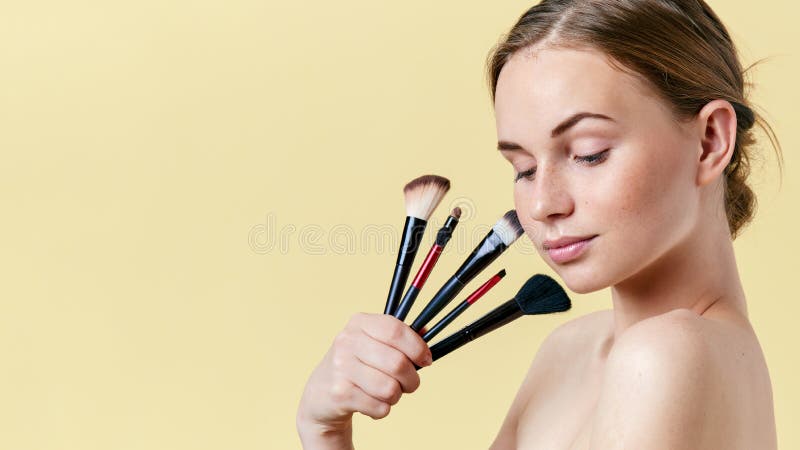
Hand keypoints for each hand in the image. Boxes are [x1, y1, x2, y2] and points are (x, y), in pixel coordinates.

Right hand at [296, 313, 432, 447]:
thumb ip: (398, 341)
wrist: (320, 395)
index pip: (396, 330)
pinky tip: (369, 403)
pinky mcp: (339, 393)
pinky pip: (380, 407)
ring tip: (386, 394)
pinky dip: (382, 410)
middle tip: (409, 384)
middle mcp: (347, 341)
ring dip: (395, 397)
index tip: (426, 360)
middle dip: (412, 380)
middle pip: (398, 363)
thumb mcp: (372, 344)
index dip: (417, 348)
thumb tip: (427, 344)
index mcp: (359, 323)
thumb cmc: (357, 367)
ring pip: (390, 389)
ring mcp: (341, 367)